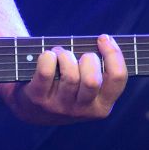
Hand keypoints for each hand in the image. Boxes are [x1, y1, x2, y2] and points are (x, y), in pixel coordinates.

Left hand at [0, 34, 127, 125]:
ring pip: (70, 75)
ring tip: (60, 54)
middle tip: (79, 54)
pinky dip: (48, 57)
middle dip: (87, 58)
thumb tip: (106, 40)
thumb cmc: (66, 84)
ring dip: (65, 55)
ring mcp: (59, 107)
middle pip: (92, 79)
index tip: (103, 38)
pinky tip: (48, 56)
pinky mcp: (38, 99)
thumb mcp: (88, 85)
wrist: (31, 107)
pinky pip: (46, 72)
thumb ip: (100, 68)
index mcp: (101, 106)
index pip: (117, 78)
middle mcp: (82, 111)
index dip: (113, 53)